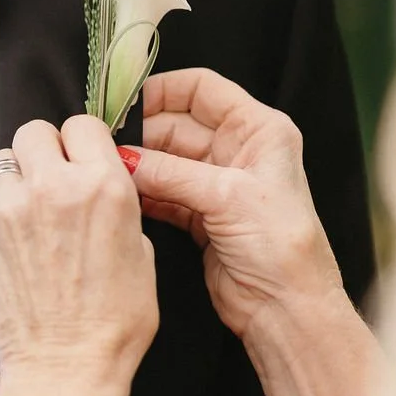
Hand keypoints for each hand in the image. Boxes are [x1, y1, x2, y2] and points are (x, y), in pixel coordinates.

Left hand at [0, 116, 158, 392]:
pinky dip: (8, 211)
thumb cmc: (115, 322)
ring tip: (37, 212)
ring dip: (22, 178)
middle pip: (35, 131)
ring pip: (7, 161)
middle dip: (48, 150)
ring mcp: (13, 209)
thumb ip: (119, 206)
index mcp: (103, 186)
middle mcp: (54, 188)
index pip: (82, 125)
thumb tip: (102, 190)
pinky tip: (26, 243)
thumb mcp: (142, 253)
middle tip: (58, 180)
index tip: (86, 160)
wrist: (66, 365)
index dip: (85, 143)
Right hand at [130, 69, 343, 341]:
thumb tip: (123, 157)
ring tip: (110, 171)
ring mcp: (219, 185)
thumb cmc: (282, 246)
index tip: (124, 102)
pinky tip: (124, 196)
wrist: (288, 307)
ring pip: (167, 162)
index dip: (163, 90)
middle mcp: (239, 151)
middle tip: (107, 145)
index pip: (203, 89)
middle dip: (142, 135)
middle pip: (177, 125)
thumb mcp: (227, 196)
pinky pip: (165, 194)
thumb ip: (172, 172)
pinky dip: (145, 194)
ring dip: (140, 167)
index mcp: (259, 130)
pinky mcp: (203, 217)